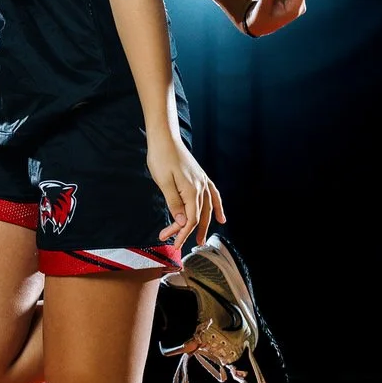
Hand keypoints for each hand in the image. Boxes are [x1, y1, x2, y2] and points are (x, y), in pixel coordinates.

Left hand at [147, 133, 225, 249]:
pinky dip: (217, 207)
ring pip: (207, 208)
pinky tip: (221, 217)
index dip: (182, 233)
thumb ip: (174, 202)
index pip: (190, 218)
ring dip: (206, 224)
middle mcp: (200, 186)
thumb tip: (182, 221)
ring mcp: (202, 181)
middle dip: (189, 232)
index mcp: (191, 190)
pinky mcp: (201, 177)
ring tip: (201, 239)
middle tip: (179, 245)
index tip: (173, 243)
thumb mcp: (163, 181)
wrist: (164, 138)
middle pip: (198, 215)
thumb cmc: (160, 157)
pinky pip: (213, 195)